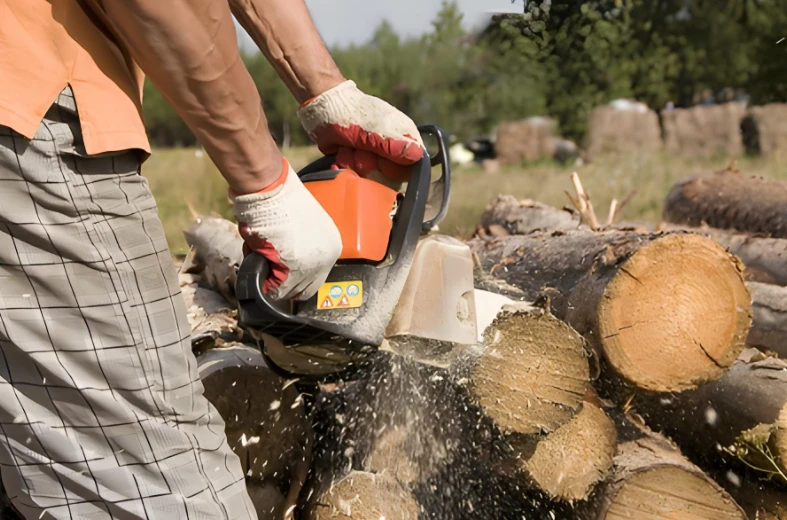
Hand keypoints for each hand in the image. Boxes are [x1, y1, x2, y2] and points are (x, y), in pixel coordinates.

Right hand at [231, 158, 341, 300]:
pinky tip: (259, 256)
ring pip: (289, 291)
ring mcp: (313, 266)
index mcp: (333, 245)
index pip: (317, 276)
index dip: (296, 276)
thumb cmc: (281, 199)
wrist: (270, 189)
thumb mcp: (304, 224)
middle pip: (305, 288)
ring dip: (273, 278)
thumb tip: (290, 260)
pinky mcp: (295, 271)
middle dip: (284, 280)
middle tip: (269, 264)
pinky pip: (276, 289)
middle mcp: (327, 258)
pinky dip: (264, 280)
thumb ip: (303, 244)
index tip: (282, 269)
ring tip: (263, 253)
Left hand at [297, 80, 425, 187]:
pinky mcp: (357, 161)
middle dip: (368, 164)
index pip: (409, 169)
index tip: (380, 158)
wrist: (323, 108)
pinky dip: (344, 165)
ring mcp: (373, 156)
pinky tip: (341, 152)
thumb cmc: (352, 113)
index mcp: (404, 139)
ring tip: (348, 146)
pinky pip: (353, 176)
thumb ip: (394, 145)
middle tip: (359, 148)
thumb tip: (417, 155)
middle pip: (387, 178)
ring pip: (368, 178)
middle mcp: (391, 150)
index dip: (393, 168)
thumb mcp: (374, 130)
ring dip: (353, 162)